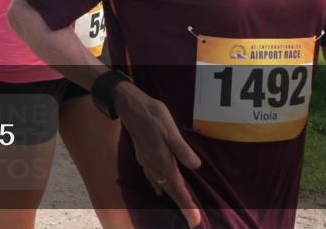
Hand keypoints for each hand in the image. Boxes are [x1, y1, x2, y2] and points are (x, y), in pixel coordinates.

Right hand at [115, 84, 202, 227]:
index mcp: (163, 160)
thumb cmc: (152, 115)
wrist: (130, 107)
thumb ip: (182, 148)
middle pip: (170, 191)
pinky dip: (159, 186)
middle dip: (182, 206)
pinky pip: (153, 178)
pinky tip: (159, 188)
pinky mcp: (143, 157)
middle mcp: (154, 165)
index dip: (187, 205)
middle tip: (192, 221)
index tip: (195, 221)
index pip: (178, 188)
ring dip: (172, 197)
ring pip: (161, 185)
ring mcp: (147, 162)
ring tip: (181, 207)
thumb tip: (195, 166)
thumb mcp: (170, 128)